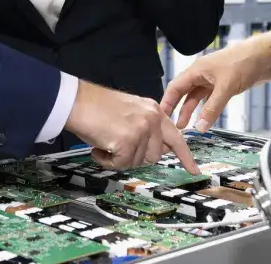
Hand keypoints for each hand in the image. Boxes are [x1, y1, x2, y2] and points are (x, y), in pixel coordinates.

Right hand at [64, 80, 199, 173]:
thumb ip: (145, 126)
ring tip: (106, 142)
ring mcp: (140, 130)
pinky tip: (99, 147)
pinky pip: (120, 164)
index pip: (176, 137)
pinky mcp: (127, 141)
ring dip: (120, 158)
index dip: (185, 156)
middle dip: (136, 156)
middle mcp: (151, 119)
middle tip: (118, 145)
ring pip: (137, 162)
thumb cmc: (96, 106)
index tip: (194, 170)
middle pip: (154, 156)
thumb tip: (152, 150)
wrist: (76, 100)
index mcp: (154, 111)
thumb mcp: (130, 111)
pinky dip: (106, 161)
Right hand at [160, 32, 270, 131]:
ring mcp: (213, 79)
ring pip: (197, 97)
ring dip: (191, 110)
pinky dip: (206, 109)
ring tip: (186, 126)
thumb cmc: (243, 63)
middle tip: (171, 125)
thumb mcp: (225, 88)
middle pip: (184, 92)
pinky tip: (204, 119)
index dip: (167, 101)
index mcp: (197, 70)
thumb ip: (212, 108)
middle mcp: (202, 74)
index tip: (161, 116)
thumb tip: (200, 127)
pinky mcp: (224, 85)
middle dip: (177, 108)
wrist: (266, 56)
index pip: (175, 87)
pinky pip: (210, 98)